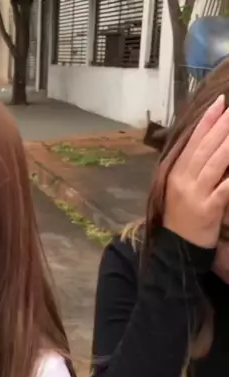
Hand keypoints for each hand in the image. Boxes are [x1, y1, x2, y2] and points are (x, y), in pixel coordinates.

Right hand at [163, 94, 228, 247]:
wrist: (176, 250)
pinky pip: (226, 188)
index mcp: (175, 173)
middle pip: (205, 148)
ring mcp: (195, 195)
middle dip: (223, 126)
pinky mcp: (208, 210)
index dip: (207, 121)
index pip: (193, 142)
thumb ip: (192, 168)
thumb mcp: (181, 190)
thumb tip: (210, 145)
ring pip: (215, 163)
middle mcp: (183, 181)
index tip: (221, 102)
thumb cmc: (182, 219)